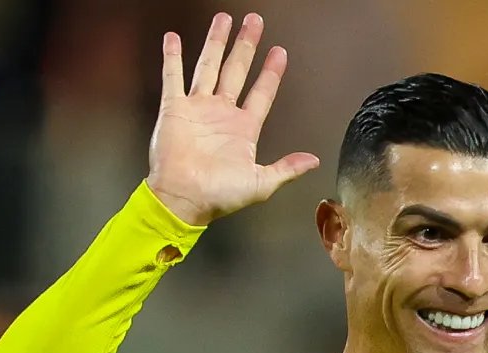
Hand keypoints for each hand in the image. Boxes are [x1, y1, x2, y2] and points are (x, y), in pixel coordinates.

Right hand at [147, 12, 320, 225]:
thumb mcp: (261, 183)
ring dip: (216, 42)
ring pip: (209, 66)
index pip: (262, 92)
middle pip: (237, 70)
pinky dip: (173, 58)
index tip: (280, 52)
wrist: (184, 199)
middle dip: (246, 45)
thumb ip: (287, 168)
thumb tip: (314, 160)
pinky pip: (173, 77)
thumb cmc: (220, 195)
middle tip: (254, 22)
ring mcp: (198, 108)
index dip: (271, 73)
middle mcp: (222, 113)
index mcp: (244, 129)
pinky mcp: (174, 109)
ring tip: (224, 19)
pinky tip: (174, 39)